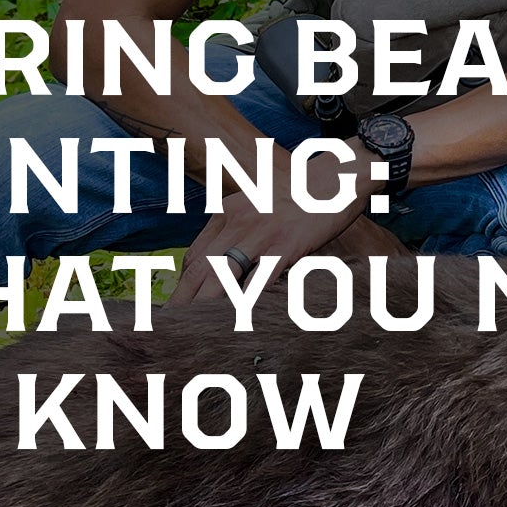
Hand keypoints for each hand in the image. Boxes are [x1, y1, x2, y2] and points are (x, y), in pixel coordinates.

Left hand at [169, 146, 376, 304]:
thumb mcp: (258, 204)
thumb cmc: (300, 195)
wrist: (336, 177)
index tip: (181, 305)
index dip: (185, 284)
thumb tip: (227, 262)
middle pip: (200, 267)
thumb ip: (239, 228)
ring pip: (223, 275)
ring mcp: (262, 233)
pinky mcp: (286, 245)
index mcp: (227, 211)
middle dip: (183, 299)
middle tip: (170, 324)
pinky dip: (247, 300)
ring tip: (195, 329)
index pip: (195, 254)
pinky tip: (239, 318)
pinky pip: (260, 279)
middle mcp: (238, 220)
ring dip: (206, 305)